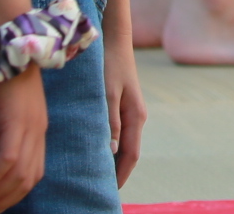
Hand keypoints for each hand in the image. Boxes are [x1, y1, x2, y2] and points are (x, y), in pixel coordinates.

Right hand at [0, 69, 47, 213]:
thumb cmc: (0, 75)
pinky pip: (10, 157)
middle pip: (27, 181)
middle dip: (1, 203)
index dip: (10, 197)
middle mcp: (38, 132)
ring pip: (19, 174)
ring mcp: (30, 126)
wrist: (6, 42)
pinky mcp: (17, 119)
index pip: (31, 175)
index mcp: (36, 131)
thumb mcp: (0, 113)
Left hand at [103, 33, 145, 186]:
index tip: (110, 191)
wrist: (114, 40)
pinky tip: (97, 150)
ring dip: (113, 160)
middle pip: (129, 152)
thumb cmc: (110, 65)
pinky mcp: (122, 105)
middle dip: (118, 171)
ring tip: (97, 175)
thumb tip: (112, 151)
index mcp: (136, 116)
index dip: (121, 175)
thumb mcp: (108, 93)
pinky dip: (110, 146)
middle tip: (101, 188)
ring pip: (124, 143)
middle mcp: (136, 117)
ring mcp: (130, 111)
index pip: (131, 154)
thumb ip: (110, 121)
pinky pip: (119, 133)